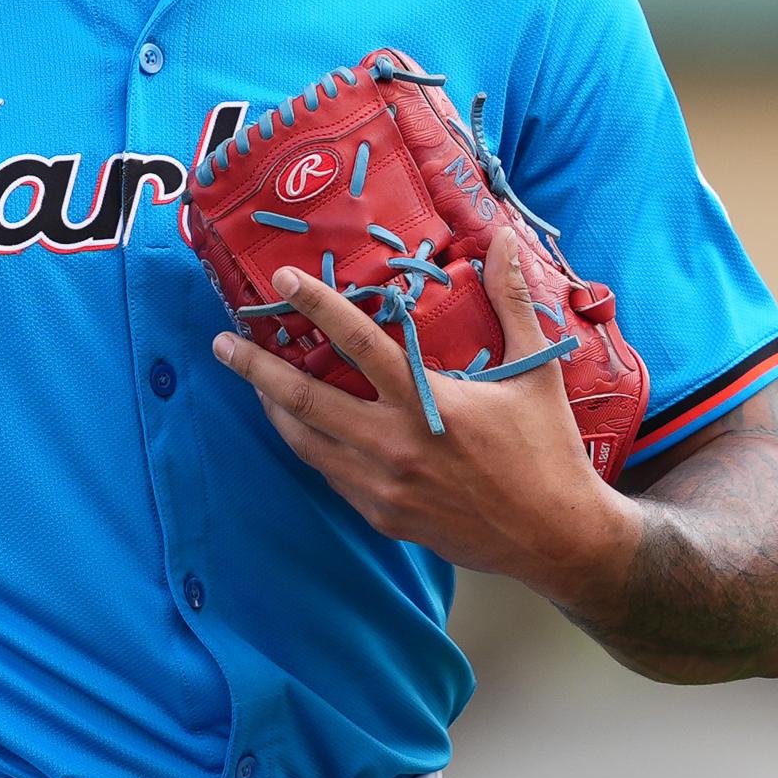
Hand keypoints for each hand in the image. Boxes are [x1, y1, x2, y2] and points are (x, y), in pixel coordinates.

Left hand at [209, 229, 640, 591]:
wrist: (555, 537)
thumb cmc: (548, 451)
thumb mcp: (536, 372)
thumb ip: (512, 303)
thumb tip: (501, 239)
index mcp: (428, 404)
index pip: (359, 344)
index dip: (316, 308)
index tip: (281, 280)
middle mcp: (394, 445)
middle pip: (305, 401)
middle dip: (256, 369)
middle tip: (222, 344)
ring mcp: (382, 486)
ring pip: (307, 443)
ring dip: (273, 409)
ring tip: (250, 382)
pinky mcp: (382, 515)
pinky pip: (331, 473)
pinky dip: (310, 444)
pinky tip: (300, 425)